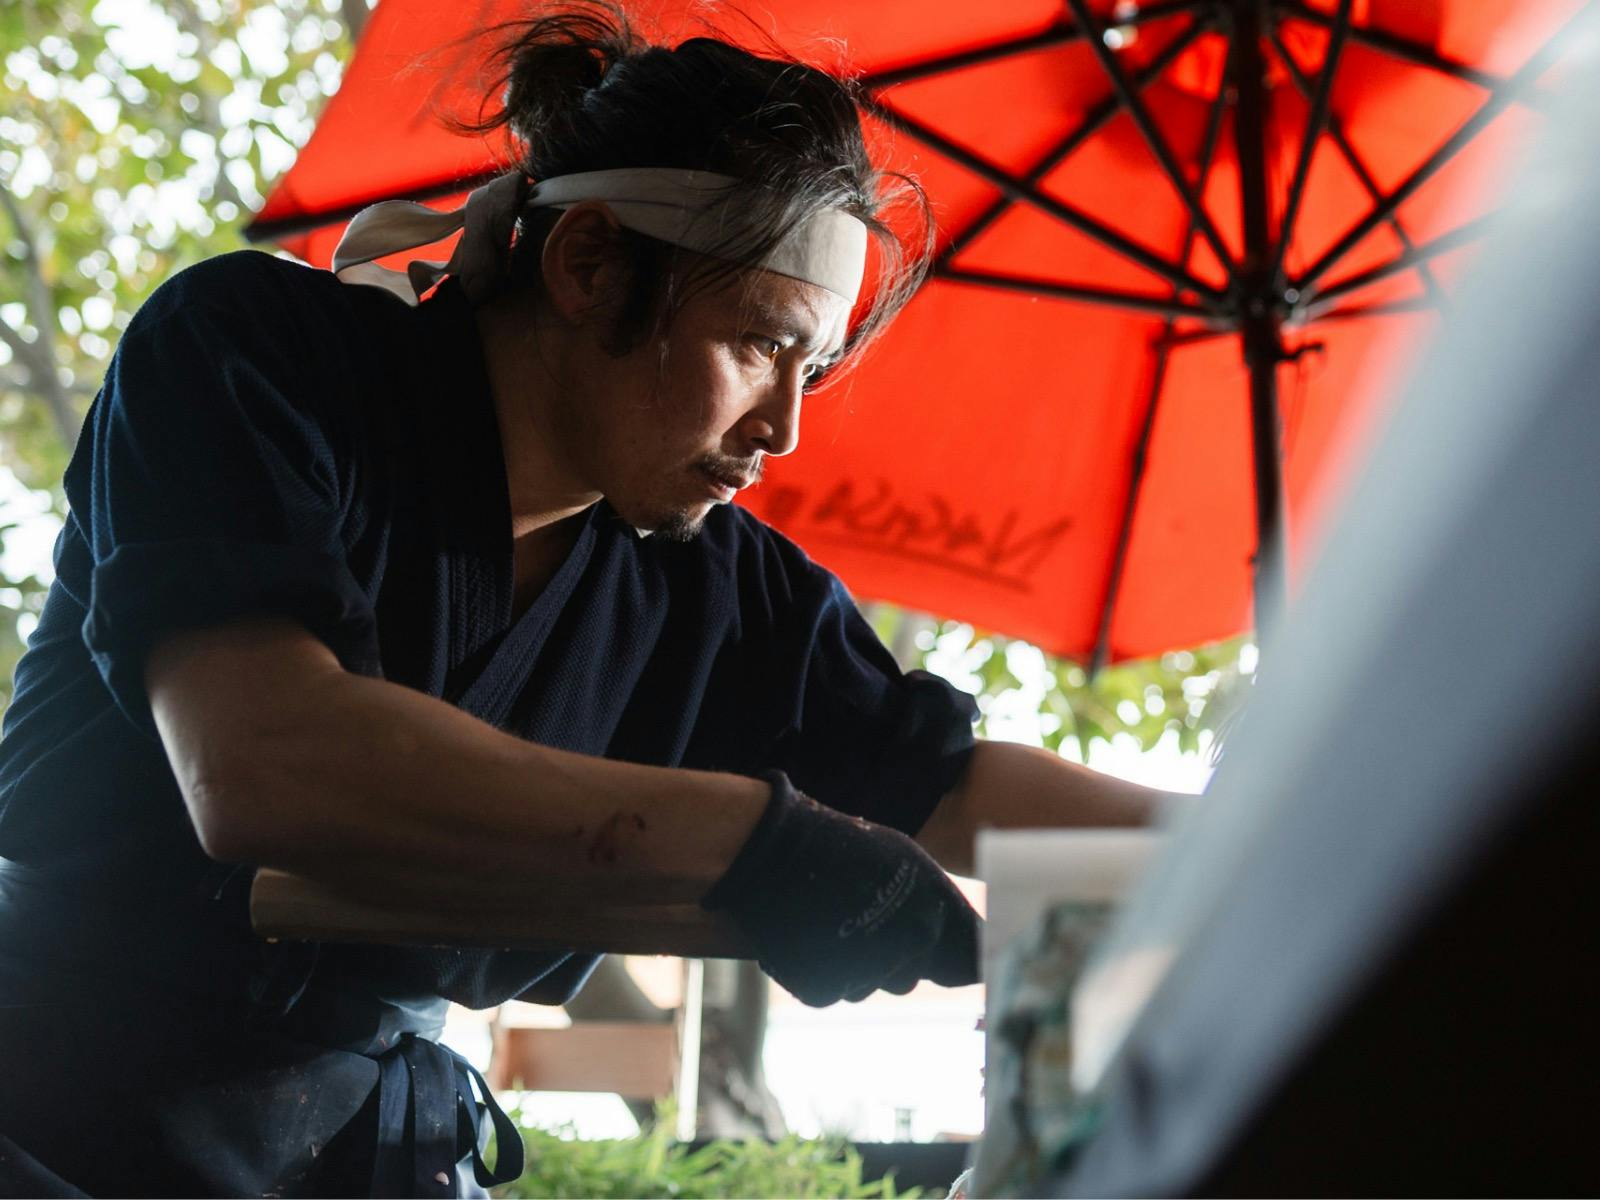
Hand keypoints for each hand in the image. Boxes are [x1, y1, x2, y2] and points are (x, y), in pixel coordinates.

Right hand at [701, 771, 980, 1005]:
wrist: (773, 849)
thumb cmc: (840, 848)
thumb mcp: (903, 864)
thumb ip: (934, 907)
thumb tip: (972, 943)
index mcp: (934, 911)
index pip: (968, 964)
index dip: (960, 970)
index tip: (951, 971)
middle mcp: (909, 944)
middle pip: (908, 978)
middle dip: (889, 960)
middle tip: (856, 920)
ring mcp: (867, 970)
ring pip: (866, 986)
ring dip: (851, 966)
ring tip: (827, 920)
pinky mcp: (825, 987)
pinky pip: (831, 991)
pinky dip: (818, 971)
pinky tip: (806, 936)